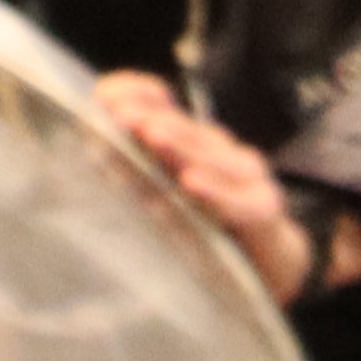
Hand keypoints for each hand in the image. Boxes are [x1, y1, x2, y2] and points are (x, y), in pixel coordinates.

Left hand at [95, 73, 323, 306]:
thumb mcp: (168, 196)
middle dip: (151, 119)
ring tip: (151, 137)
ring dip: (178, 147)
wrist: (268, 265)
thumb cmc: (208, 230)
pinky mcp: (264, 207)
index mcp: (189, 140)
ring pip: (210, 158)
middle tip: (121, 116)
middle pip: (183, 128)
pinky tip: (191, 184)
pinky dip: (214, 193)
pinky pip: (239, 201)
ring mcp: (245, 175)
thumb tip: (92, 151)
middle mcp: (218, 148)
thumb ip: (136, 172)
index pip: (162, 104)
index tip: (103, 96)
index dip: (136, 95)